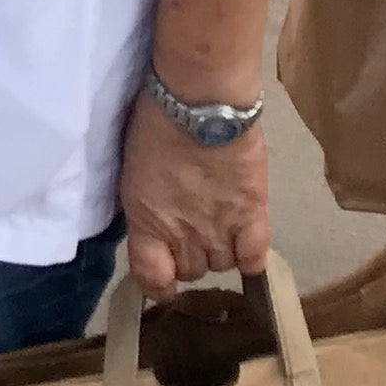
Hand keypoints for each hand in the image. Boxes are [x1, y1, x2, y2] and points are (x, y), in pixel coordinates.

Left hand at [117, 94, 268, 299]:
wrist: (200, 102)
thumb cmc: (155, 123)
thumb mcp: (132, 168)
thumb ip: (142, 204)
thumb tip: (150, 220)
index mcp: (146, 222)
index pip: (151, 278)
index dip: (157, 283)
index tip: (161, 276)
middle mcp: (183, 235)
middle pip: (190, 271)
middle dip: (187, 256)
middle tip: (189, 228)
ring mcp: (220, 229)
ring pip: (221, 265)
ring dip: (217, 251)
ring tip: (216, 226)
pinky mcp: (253, 214)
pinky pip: (253, 258)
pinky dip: (249, 258)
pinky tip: (245, 246)